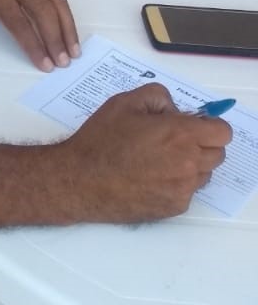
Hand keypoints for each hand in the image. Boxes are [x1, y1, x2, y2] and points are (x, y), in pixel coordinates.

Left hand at [0, 0, 77, 70]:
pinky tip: (69, 30)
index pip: (18, 20)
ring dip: (67, 27)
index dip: (32, 43)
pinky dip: (66, 13)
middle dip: (55, 38)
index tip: (43, 63)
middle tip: (63, 62)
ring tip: (73, 51)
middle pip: (42, 11)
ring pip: (55, 1)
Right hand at [59, 84, 231, 222]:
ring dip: (191, 164)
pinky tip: (149, 176)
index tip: (194, 125)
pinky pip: (187, 191)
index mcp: (180, 134)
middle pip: (217, 153)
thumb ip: (158, 97)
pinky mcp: (174, 207)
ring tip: (158, 159)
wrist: (81, 180)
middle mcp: (189, 164)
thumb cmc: (101, 140)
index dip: (209, 126)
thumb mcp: (125, 102)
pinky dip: (176, 183)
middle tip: (172, 140)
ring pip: (203, 174)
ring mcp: (183, 189)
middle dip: (201, 144)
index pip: (222, 132)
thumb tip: (175, 110)